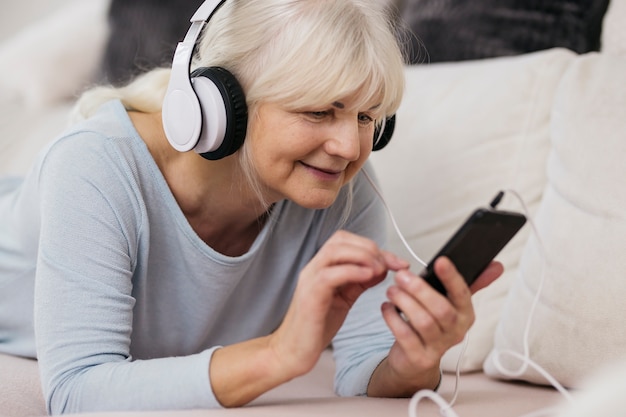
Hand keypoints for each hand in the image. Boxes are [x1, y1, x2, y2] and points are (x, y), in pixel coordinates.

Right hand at [270, 230, 408, 376]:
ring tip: (380, 269)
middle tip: (390, 265)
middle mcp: (313, 268)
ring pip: (334, 251)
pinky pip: (330, 275)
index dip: (372, 247)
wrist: (293, 352)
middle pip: (341, 240)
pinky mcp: (310, 296)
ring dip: (362, 256)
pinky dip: (352, 271)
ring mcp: (309, 280)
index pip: (346, 241)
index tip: (396, 262)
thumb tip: (382, 267)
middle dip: (370, 248)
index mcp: (321, 267)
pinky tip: (369, 277)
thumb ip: (360, 281)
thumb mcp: (344, 298)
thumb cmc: (316, 327)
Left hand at [369, 257, 502, 395]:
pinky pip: (405, 336)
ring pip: (423, 321)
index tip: (440, 261)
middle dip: (419, 289)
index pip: (463, 294)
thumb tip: (495, 265)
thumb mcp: (451, 303)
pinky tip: (386, 307)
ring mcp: (438, 347)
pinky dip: (392, 318)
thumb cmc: (432, 325)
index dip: (452, 277)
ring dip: (404, 302)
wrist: (414, 361)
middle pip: (441, 309)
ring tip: (392, 291)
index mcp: (466, 314)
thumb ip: (470, 283)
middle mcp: (456, 331)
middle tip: (401, 276)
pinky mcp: (419, 358)